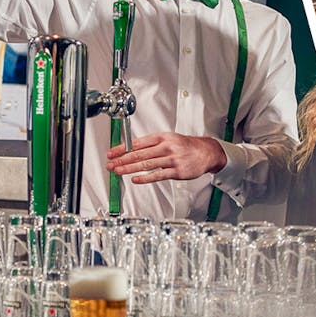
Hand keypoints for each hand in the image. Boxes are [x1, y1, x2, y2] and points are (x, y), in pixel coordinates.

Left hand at [106, 132, 226, 183]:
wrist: (205, 152)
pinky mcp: (176, 171)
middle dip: (122, 159)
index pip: (137, 142)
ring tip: (118, 171)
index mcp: (162, 137)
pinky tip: (135, 179)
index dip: (122, 148)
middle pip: (139, 154)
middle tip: (110, 164)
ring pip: (146, 164)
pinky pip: (157, 175)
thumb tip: (131, 149)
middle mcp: (166, 147)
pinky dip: (144, 178)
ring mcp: (171, 159)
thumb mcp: (168, 139)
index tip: (111, 153)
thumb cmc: (184, 146)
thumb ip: (151, 144)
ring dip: (129, 168)